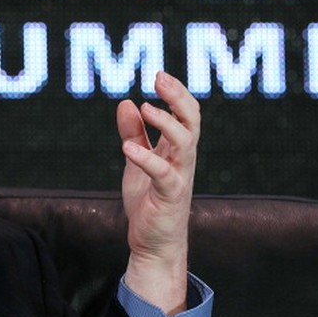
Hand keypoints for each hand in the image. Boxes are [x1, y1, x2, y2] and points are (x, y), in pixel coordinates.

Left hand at [116, 71, 200, 315]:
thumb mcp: (137, 160)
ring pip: (185, 142)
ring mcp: (180, 177)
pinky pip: (163, 174)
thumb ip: (134, 133)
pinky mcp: (170, 196)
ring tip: (146, 108)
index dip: (176, 92)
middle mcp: (184, 159)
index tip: (159, 74)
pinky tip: (127, 149)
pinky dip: (146, 159)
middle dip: (177, 97)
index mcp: (178, 149)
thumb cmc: (149, 201)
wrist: (153, 242)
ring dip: (167, 123)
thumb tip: (125, 103)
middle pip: (192, 121)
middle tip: (159, 78)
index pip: (187, 113)